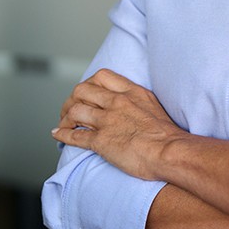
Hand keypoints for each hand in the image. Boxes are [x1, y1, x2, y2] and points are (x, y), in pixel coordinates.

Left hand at [52, 68, 185, 180]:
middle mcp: (117, 102)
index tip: (88, 93)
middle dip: (72, 99)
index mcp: (131, 92)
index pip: (101, 76)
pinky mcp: (101, 141)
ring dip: (65, 118)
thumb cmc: (168, 134)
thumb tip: (130, 108)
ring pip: (75, 111)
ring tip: (64, 124)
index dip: (89, 83)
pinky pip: (74, 135)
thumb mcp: (154, 106)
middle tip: (70, 109)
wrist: (170, 151)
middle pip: (82, 90)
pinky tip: (58, 135)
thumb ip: (138, 102)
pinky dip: (62, 135)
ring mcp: (107, 121)